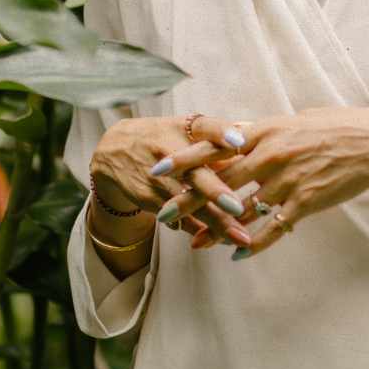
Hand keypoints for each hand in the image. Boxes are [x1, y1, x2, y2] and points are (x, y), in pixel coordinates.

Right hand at [90, 117, 254, 250]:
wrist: (114, 151)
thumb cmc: (164, 137)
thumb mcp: (185, 127)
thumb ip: (219, 134)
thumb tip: (254, 135)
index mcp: (185, 128)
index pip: (205, 127)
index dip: (221, 134)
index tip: (240, 143)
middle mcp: (170, 151)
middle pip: (195, 173)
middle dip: (215, 191)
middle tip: (237, 207)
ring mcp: (158, 178)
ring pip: (189, 204)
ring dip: (215, 223)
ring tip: (240, 238)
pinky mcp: (149, 199)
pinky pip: (178, 218)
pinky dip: (199, 231)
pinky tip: (219, 241)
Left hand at [149, 107, 368, 257]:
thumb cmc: (336, 126)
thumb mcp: (293, 120)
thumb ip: (262, 130)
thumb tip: (236, 132)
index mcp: (265, 131)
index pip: (215, 146)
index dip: (184, 158)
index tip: (158, 169)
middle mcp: (271, 155)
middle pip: (220, 181)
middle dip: (188, 200)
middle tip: (163, 214)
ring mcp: (288, 180)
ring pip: (243, 209)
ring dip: (216, 229)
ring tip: (195, 244)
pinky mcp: (306, 202)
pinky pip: (273, 228)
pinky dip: (254, 243)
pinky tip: (237, 254)